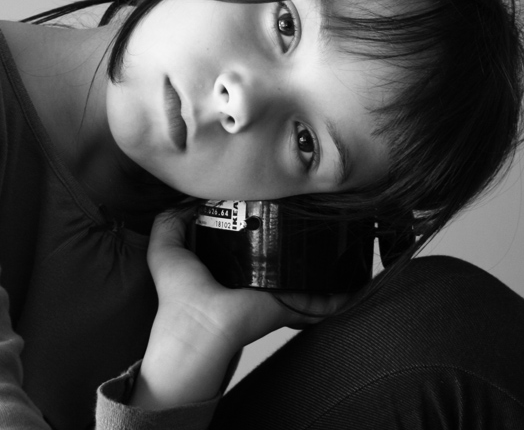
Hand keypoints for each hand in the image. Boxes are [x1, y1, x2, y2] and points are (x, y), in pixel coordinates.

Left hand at [147, 207, 347, 351]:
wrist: (198, 327)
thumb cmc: (179, 292)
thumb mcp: (165, 248)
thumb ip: (169, 221)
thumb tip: (183, 199)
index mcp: (226, 263)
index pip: (246, 238)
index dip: (257, 218)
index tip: (272, 196)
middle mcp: (252, 278)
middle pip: (279, 255)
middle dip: (295, 239)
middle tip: (313, 213)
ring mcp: (274, 292)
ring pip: (305, 276)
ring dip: (323, 265)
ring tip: (343, 242)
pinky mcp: (289, 303)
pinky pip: (322, 301)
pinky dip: (340, 295)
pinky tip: (357, 281)